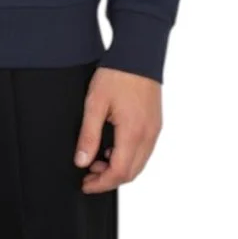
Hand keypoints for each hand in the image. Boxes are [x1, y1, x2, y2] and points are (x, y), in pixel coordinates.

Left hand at [74, 66, 161, 192]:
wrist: (139, 54)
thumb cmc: (118, 74)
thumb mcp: (95, 103)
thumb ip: (88, 135)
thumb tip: (82, 161)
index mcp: (133, 133)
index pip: (120, 172)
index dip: (101, 183)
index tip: (86, 184)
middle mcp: (148, 135)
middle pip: (131, 172)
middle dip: (109, 179)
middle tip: (89, 174)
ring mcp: (154, 130)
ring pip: (139, 163)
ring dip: (119, 168)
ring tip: (98, 160)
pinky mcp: (156, 123)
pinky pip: (144, 150)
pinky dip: (129, 156)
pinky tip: (113, 147)